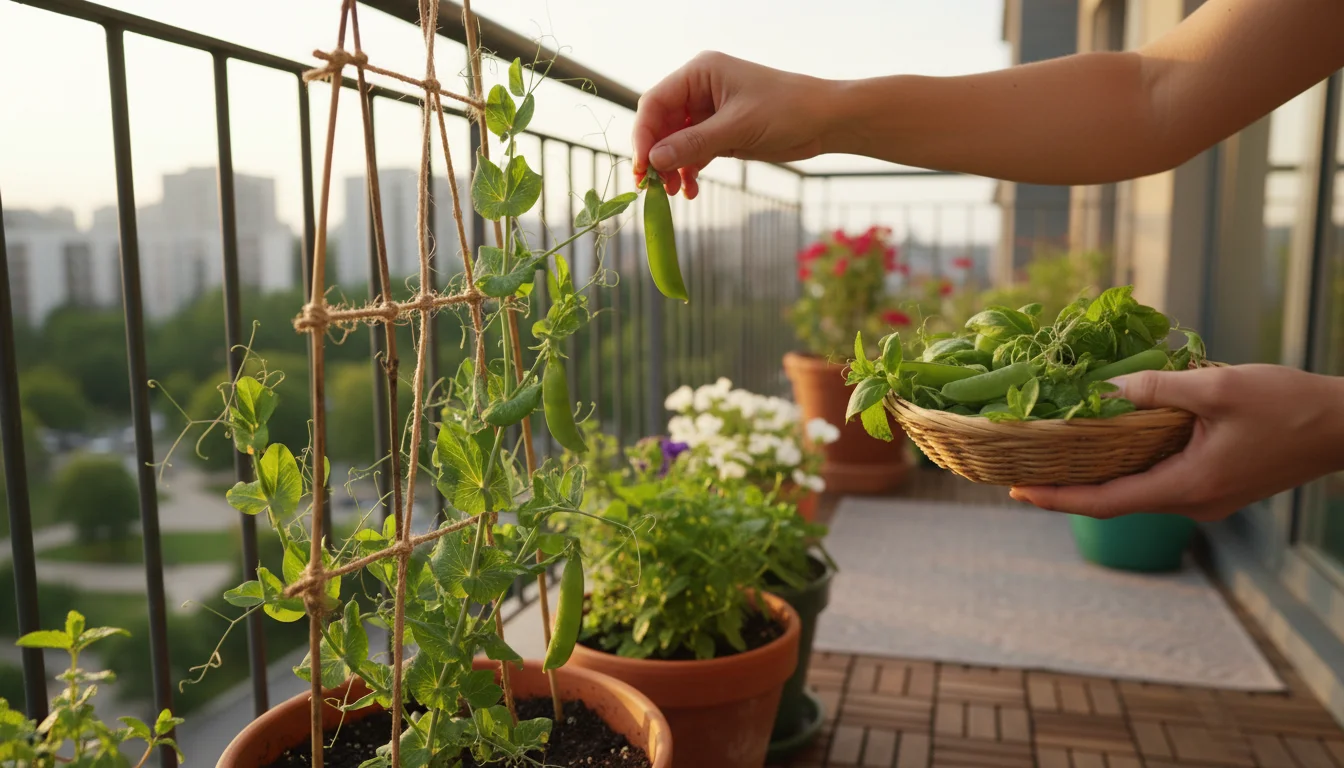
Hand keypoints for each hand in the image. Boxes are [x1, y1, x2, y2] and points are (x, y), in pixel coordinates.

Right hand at [632, 52, 832, 198]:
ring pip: (674, 142)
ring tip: (672, 193)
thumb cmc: (787, 110)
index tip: (641, 166)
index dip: (644, 135)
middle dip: (656, 155)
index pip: (655, 102)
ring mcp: (709, 112)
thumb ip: (693, 144)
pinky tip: (691, 190)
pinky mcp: (720, 133)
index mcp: (700, 73)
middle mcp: (699, 90)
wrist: (826, 121)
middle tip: (652, 186)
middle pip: (661, 123)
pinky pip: (693, 152)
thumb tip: (653, 160)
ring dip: (671, 167)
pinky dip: (689, 171)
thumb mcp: (737, 128)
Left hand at [1010, 364, 1343, 520]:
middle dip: (1066, 486)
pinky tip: (1107, 443)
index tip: (1017, 491)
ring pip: (1136, 489)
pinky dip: (1127, 465)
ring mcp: (1205, 499)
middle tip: (1019, 468)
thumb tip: (1106, 387)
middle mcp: (1192, 503)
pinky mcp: (1216, 486)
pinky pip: (1159, 479)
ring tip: (1052, 454)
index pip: (1105, 502)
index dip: (1057, 498)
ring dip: (1096, 474)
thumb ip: (1158, 387)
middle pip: (1114, 500)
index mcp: (1187, 487)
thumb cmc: (1288, 405)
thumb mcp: (1218, 388)